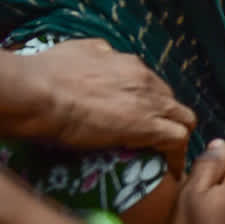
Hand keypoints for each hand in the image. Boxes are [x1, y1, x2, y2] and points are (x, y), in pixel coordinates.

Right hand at [22, 39, 195, 176]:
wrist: (41, 93)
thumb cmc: (48, 73)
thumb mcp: (80, 51)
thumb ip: (99, 55)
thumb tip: (105, 56)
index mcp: (128, 63)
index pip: (152, 85)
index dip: (150, 104)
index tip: (143, 119)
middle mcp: (144, 78)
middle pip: (171, 101)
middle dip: (167, 120)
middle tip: (155, 141)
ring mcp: (148, 102)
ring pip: (183, 119)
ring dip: (177, 137)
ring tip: (168, 160)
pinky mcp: (147, 126)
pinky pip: (177, 140)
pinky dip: (176, 156)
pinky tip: (170, 171)